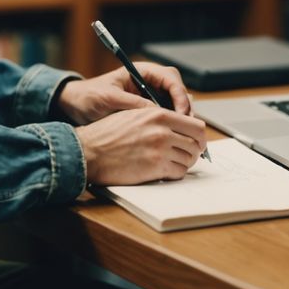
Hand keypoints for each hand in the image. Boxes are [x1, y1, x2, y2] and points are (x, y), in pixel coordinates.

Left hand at [54, 63, 190, 125]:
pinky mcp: (146, 111)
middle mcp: (149, 82)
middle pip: (178, 92)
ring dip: (180, 119)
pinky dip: (170, 125)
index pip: (171, 78)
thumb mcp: (110, 99)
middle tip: (186, 127)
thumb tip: (156, 113)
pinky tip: (170, 138)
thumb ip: (133, 104)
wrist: (75, 106)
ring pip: (174, 105)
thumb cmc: (89, 96)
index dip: (180, 96)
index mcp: (142, 72)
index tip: (180, 114)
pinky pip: (165, 116)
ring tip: (180, 135)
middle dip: (184, 108)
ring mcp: (149, 96)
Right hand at [74, 105, 206, 184]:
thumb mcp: (133, 115)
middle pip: (196, 143)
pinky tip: (164, 171)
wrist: (90, 151)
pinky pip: (179, 173)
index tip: (195, 141)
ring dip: (183, 163)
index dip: (198, 136)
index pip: (196, 125)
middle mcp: (162, 130)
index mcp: (158, 114)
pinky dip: (175, 173)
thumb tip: (179, 124)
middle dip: (194, 151)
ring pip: (189, 159)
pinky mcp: (155, 168)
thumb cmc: (107, 134)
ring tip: (171, 162)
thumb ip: (157, 117)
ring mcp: (160, 150)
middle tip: (186, 155)